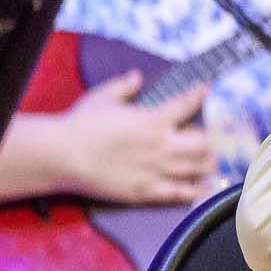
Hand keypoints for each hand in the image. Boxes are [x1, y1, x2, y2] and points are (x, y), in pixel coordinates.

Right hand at [64, 72, 215, 203]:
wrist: (62, 156)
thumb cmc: (81, 124)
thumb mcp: (103, 97)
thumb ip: (124, 86)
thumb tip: (136, 76)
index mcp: (153, 120)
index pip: (187, 104)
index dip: (199, 95)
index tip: (204, 90)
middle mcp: (162, 146)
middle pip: (203, 144)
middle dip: (207, 140)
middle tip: (203, 140)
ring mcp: (156, 171)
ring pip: (197, 169)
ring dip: (206, 164)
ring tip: (207, 163)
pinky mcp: (146, 192)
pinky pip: (180, 193)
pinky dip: (196, 190)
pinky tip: (204, 188)